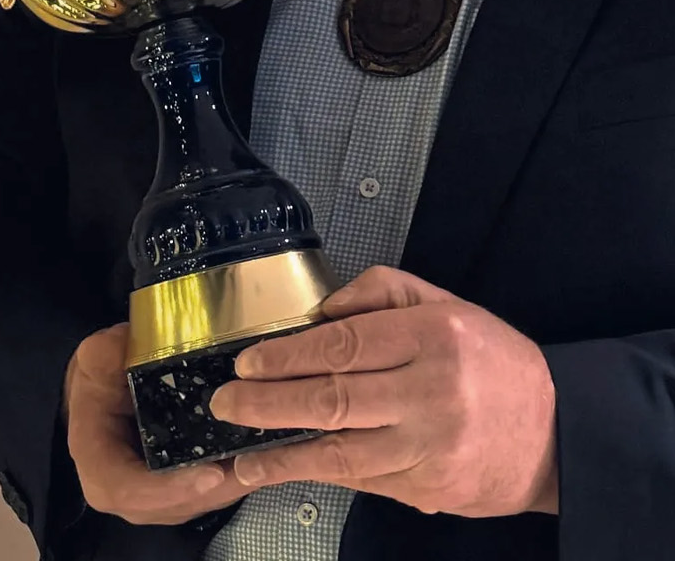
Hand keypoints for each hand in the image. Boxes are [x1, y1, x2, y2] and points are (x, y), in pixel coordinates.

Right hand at [63, 323, 255, 525]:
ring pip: (198, 501)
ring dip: (233, 485)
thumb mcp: (96, 357)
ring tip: (267, 457)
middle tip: (258, 462)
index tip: (212, 473)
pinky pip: (208, 491)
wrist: (105, 387)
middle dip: (219, 487)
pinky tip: (261, 454)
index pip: (132, 490)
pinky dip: (234, 477)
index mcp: (100, 467)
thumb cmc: (101, 376)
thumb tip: (126, 349)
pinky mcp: (179, 488)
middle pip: (176, 503)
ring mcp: (157, 496)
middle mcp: (129, 494)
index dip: (171, 487)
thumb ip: (105, 355)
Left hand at [209, 266, 557, 518]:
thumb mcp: (447, 304)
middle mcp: (431, 392)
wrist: (554, 434)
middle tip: (226, 401)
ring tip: (241, 451)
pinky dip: (320, 475)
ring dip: (282, 453)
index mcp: (434, 337)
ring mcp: (429, 448)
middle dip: (269, 402)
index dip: (289, 354)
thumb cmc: (494, 362)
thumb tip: (323, 311)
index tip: (250, 360)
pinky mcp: (429, 489)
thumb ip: (383, 293)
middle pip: (333, 398)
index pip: (345, 344)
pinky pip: (362, 481)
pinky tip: (289, 469)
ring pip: (341, 452)